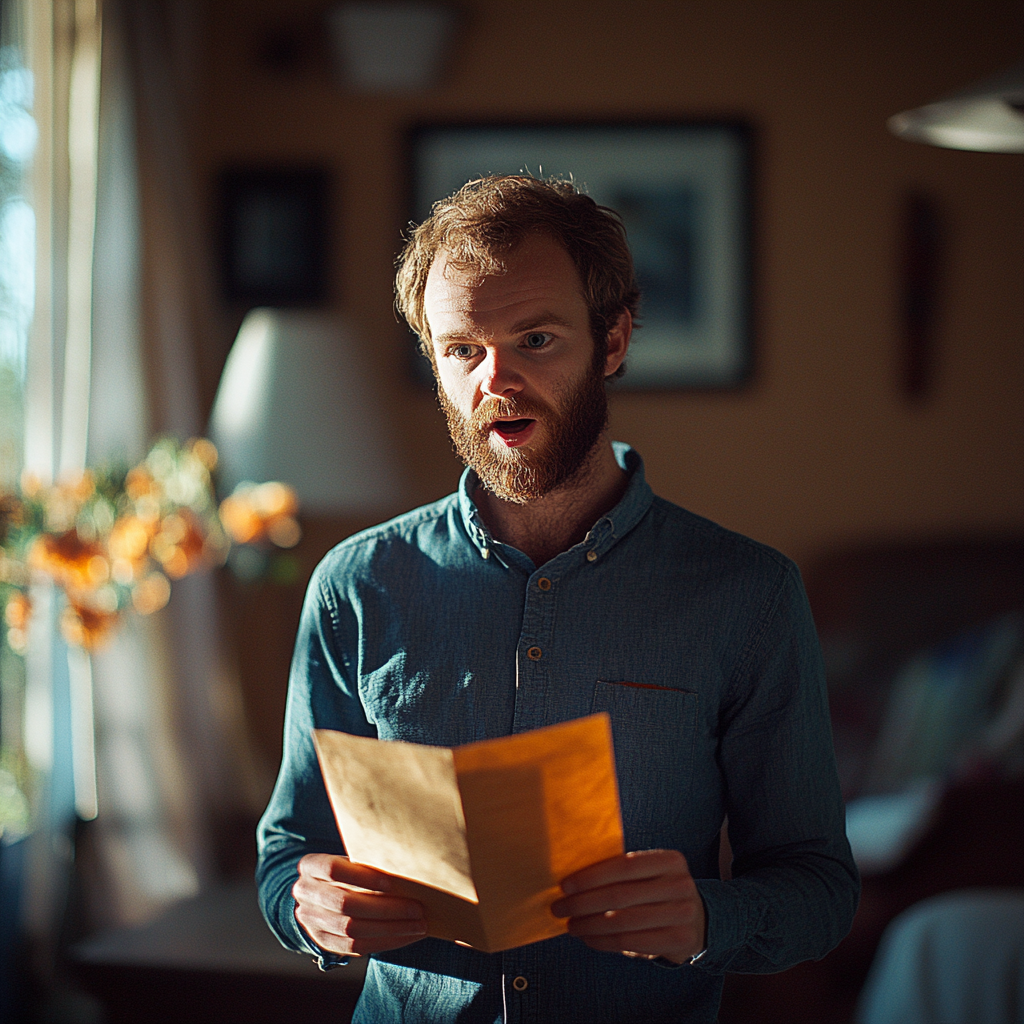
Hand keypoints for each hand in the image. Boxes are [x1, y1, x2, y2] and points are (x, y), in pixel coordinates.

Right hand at [293, 853, 426, 956]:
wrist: (319, 894)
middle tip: (417, 909)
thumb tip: (408, 870)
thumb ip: (369, 863)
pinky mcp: (324, 942)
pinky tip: (407, 936)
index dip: (363, 876)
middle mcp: (306, 894)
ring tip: (419, 925)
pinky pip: (356, 947)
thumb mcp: (350, 859)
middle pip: (346, 904)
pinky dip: (386, 942)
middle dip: (386, 908)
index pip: (333, 870)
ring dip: (391, 929)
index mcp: (311, 866)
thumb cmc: (347, 870)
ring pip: (353, 930)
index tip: (392, 883)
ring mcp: (312, 921)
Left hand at [549, 849, 705, 963]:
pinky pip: (630, 942)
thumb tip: (572, 880)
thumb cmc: (659, 892)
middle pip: (620, 895)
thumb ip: (620, 872)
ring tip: (570, 925)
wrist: (697, 920)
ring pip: (622, 922)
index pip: (623, 865)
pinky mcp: (680, 940)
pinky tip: (588, 938)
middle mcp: (680, 884)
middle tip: (559, 907)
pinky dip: (603, 942)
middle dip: (583, 903)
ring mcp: (683, 913)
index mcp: (670, 859)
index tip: (564, 885)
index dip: (591, 876)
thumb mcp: (648, 874)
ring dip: (589, 925)